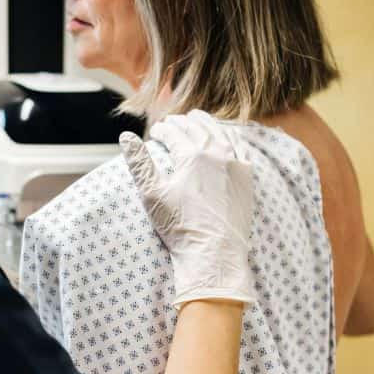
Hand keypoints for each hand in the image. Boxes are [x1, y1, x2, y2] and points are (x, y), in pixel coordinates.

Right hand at [120, 110, 255, 306]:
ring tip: (197, 120)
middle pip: (197, 127)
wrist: (214, 253)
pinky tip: (226, 135)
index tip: (156, 133)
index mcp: (192, 154)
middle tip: (172, 123)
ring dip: (206, 123)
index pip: (174, 132)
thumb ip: (139, 162)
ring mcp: (235, 163)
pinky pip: (241, 146)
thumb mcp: (152, 193)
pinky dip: (231, 135)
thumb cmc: (181, 226)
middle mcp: (217, 152)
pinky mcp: (247, 177)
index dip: (162, 130)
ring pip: (220, 131)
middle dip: (181, 122)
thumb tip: (126, 136)